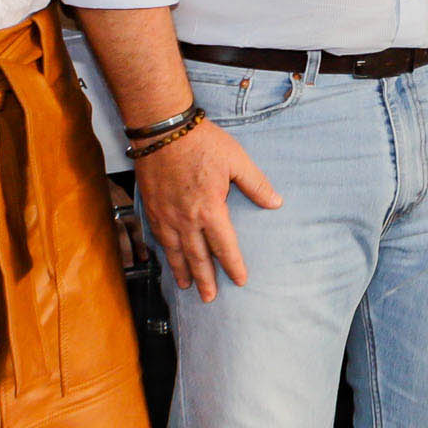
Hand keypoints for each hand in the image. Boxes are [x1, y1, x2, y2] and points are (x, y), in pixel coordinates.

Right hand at [133, 121, 281, 303]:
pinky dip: (164, 253)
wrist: (163, 129)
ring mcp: (165, 215)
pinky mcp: (152, 208)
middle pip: (197, 257)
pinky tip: (168, 258)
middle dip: (205, 279)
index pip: (224, 246)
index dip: (233, 265)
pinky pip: (158, 238)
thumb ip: (256, 184)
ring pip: (175, 251)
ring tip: (186, 286)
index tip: (239, 280)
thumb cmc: (201, 142)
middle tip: (209, 298)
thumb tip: (276, 202)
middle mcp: (186, 219)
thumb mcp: (236, 160)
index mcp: (210, 210)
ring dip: (182, 270)